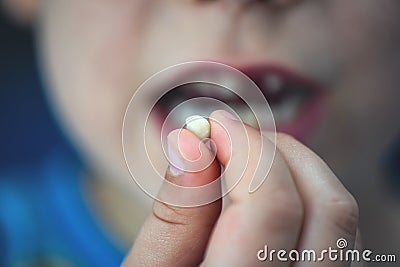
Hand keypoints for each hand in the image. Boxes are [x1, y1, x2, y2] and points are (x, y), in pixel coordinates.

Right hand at [122, 110, 359, 265]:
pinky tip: (270, 188)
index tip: (212, 125)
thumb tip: (191, 145)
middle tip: (230, 135)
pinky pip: (340, 233)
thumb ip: (173, 218)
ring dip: (295, 167)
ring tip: (248, 156)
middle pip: (324, 205)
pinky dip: (308, 194)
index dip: (243, 149)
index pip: (270, 207)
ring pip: (340, 216)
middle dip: (274, 150)